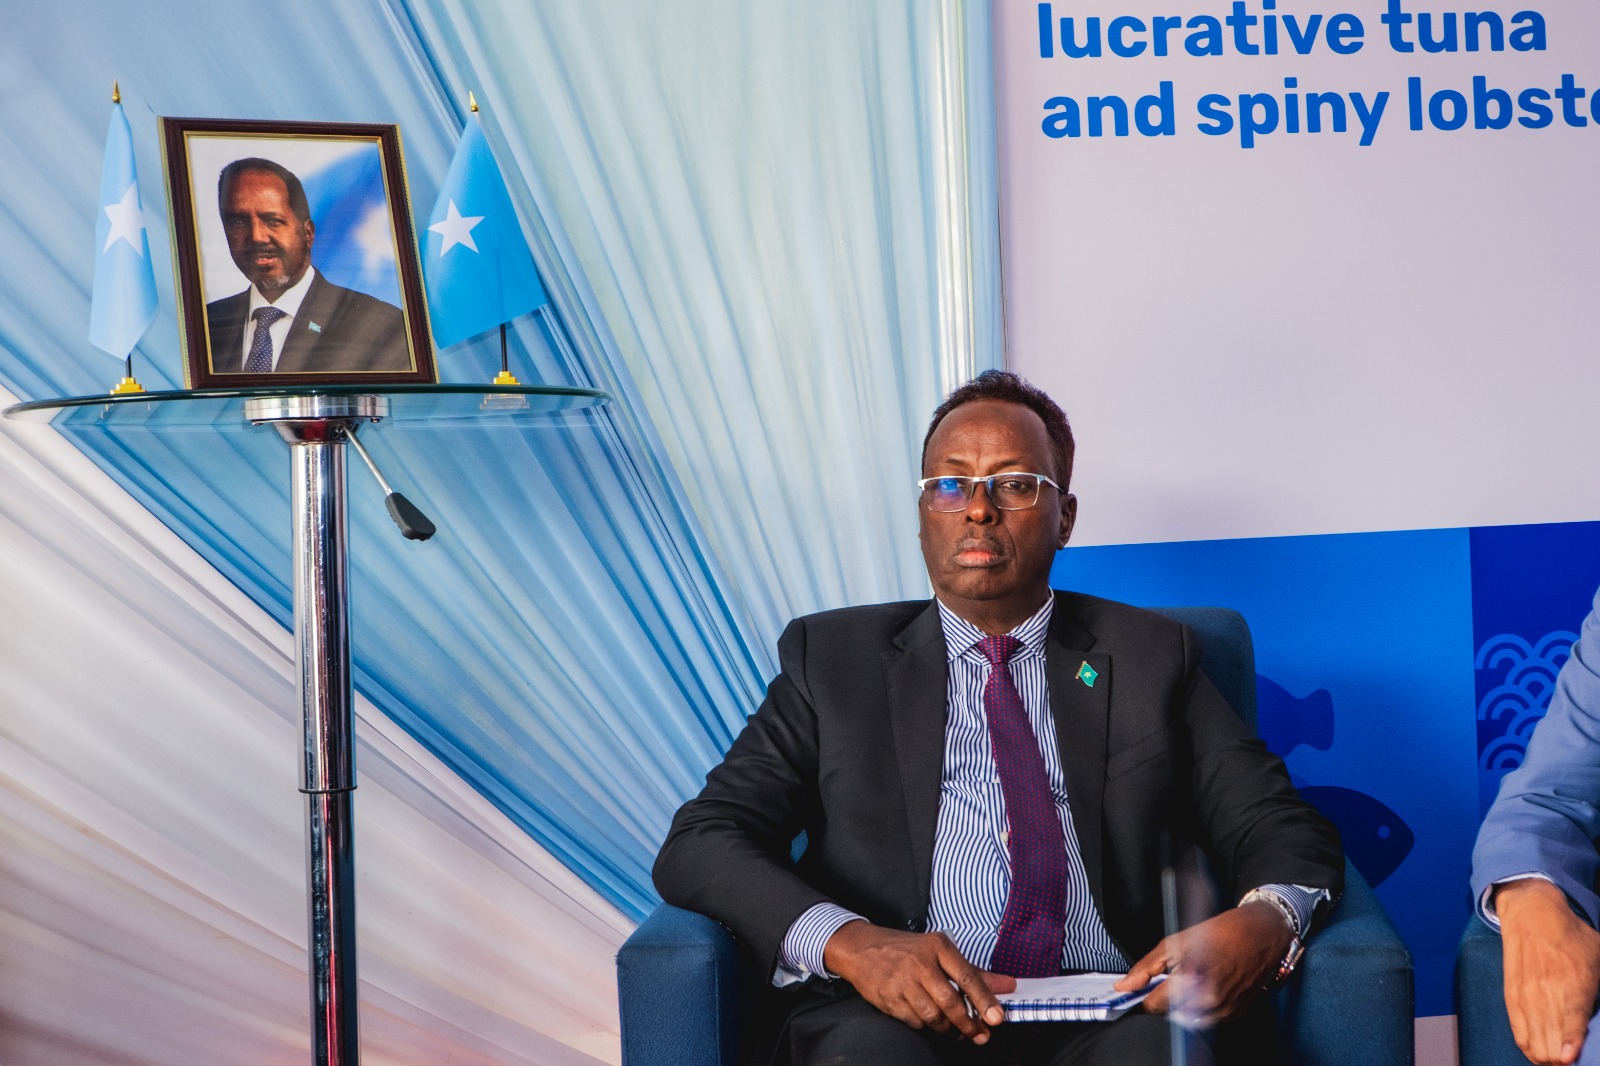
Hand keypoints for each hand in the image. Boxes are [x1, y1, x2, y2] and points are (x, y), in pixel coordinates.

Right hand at [822, 922, 1016, 1043]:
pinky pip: (915, 1021)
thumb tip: (1008, 985)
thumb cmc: (906, 950)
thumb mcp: (940, 952)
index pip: (968, 976)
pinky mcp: (889, 998)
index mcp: (938, 947)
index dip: (985, 1000)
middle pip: (951, 1001)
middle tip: (980, 1034)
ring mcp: (902, 982)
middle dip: (968, 1023)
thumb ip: (974, 972)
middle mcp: (920, 963)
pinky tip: (931, 1021)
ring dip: (949, 1029)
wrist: (862, 949)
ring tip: (957, 1032)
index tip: (998, 1018)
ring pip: (934, 1016)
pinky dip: (927, 1026)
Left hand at [1114, 901, 1290, 1027]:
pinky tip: (1204, 986)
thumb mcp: (1177, 941)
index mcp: (1193, 978)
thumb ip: (1147, 966)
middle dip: (1162, 999)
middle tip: (1167, 978)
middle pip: (1169, 1014)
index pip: (1153, 1004)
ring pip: (1187, 1019)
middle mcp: (1210, 999)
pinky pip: (1206, 1019)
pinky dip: (1198, 1007)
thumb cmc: (1221, 932)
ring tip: (1188, 979)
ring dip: (1180, 1005)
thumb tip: (1124, 985)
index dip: (1142, 996)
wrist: (1263, 934)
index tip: (1138, 989)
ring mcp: (1224, 1010)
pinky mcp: (1234, 1015)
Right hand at [1494, 878, 1599, 1064]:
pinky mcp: (1512, 995)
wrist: (1532, 914)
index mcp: (1574, 983)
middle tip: (1571, 1057)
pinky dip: (1529, 1047)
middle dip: (1561, 1057)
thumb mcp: (1599, 959)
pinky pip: (1518, 1032)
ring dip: (1547, 1056)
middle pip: (1550, 1043)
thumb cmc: (1572, 937)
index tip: (1569, 1058)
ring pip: (1533, 1043)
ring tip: (1558, 1058)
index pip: (1570, 1025)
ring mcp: (1527, 995)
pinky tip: (1540, 1054)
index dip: (1569, 1046)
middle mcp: (1547, 992)